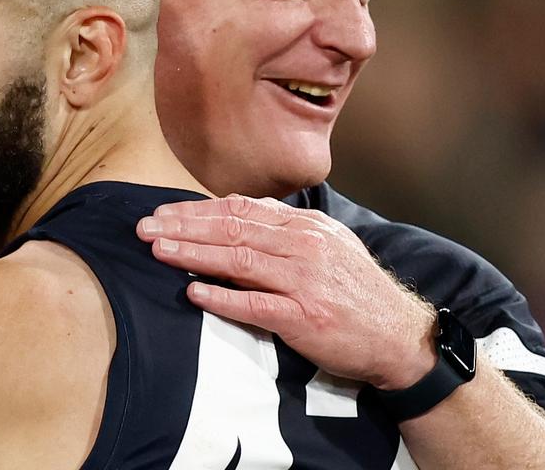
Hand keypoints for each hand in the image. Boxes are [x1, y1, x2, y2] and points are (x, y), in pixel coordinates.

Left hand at [136, 196, 435, 389]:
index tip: (163, 213)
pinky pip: (255, 304)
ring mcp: (304, 281)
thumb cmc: (356, 292)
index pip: (240, 209)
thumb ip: (283, 231)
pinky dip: (222, 297)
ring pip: (238, 260)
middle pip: (231, 229)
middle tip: (145, 228)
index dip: (196, 210)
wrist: (399, 335)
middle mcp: (303, 246)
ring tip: (159, 251)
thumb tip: (235, 219)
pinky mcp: (304, 317)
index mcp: (305, 226)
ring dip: (193, 254)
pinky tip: (194, 293)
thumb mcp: (326, 246)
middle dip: (183, 227)